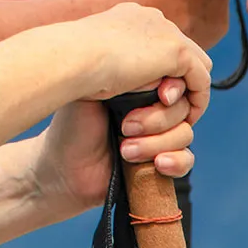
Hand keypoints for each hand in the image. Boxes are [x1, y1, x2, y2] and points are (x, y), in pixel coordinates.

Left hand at [33, 77, 195, 211]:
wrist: (61, 169)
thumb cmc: (72, 127)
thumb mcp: (94, 93)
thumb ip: (129, 80)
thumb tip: (162, 78)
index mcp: (139, 84)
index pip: (176, 79)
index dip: (175, 88)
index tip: (161, 95)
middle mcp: (152, 108)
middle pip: (183, 107)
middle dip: (157, 120)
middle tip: (125, 126)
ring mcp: (158, 137)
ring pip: (185, 134)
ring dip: (156, 143)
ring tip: (125, 149)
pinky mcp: (160, 164)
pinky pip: (186, 161)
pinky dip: (175, 162)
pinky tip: (157, 164)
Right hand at [69, 2, 211, 120]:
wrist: (71, 61)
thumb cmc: (71, 67)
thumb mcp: (92, 63)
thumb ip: (112, 65)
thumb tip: (119, 82)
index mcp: (129, 17)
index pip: (159, 42)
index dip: (160, 71)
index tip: (147, 97)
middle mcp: (151, 19)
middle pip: (182, 52)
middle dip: (178, 82)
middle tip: (164, 109)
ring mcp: (166, 32)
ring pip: (195, 67)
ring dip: (187, 94)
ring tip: (174, 118)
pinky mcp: (178, 51)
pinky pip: (201, 79)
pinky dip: (196, 100)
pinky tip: (186, 120)